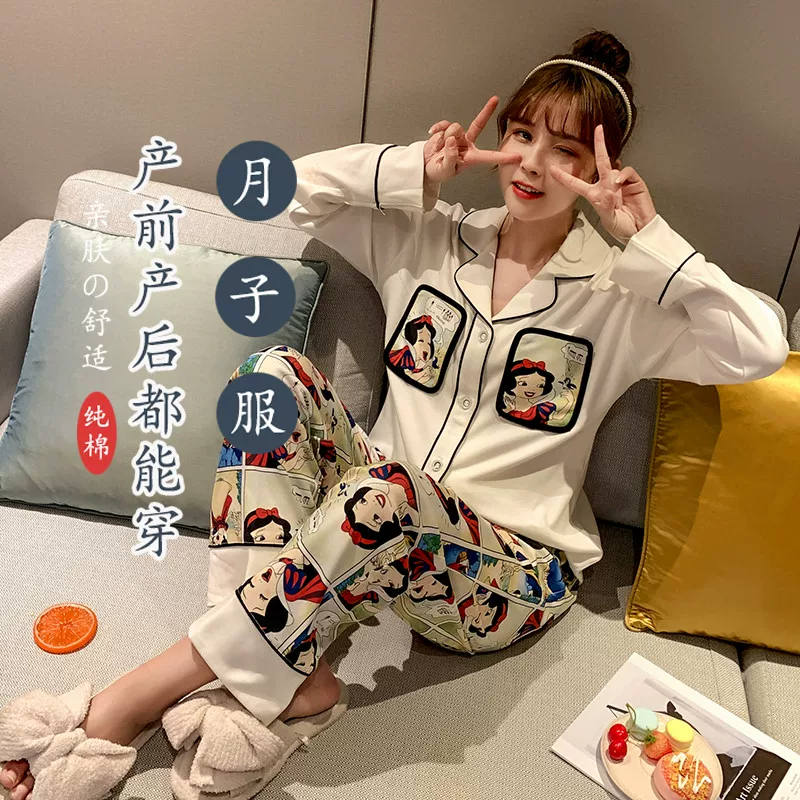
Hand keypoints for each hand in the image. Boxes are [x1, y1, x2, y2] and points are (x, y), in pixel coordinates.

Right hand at [424, 96, 521, 183]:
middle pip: (477, 125)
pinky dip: (437, 129)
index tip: (517, 157)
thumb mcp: (445, 171)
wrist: (425, 166)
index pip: (489, 156)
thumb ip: (450, 157)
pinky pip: (444, 124)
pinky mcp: (447, 131)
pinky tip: (434, 134)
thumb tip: (452, 140)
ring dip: (445, 137)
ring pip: (455, 127)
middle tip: (495, 99)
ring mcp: (458, 136)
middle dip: (487, 111)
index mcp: (471, 158)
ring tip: (439, 148)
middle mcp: (467, 145)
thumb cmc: (437, 171)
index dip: (503, 157)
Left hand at [549, 124, 657, 244]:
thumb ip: (605, 207)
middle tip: (598, 129)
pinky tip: (621, 183)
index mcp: (595, 195)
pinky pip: (627, 172)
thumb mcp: (609, 220)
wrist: (640, 231)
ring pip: (614, 168)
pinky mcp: (634, 182)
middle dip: (599, 144)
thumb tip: (608, 191)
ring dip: (613, 175)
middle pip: (600, 161)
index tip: (552, 169)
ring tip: (616, 193)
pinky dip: (624, 175)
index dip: (564, 177)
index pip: (576, 184)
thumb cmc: (623, 227)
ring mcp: (620, 182)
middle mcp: (607, 185)